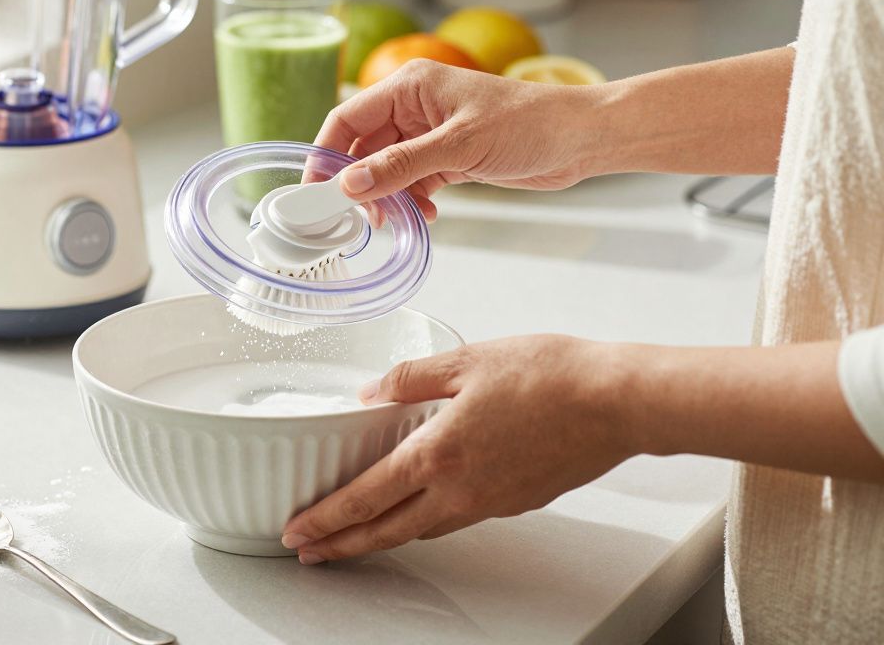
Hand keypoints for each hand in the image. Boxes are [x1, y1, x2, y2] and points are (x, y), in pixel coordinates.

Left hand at [280, 335, 632, 562]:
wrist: (617, 402)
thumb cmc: (551, 376)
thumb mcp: (467, 360)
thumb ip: (411, 377)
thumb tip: (370, 392)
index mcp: (438, 454)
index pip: (364, 498)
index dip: (325, 519)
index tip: (296, 532)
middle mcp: (460, 490)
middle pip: (386, 530)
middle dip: (342, 545)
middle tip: (309, 553)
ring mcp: (490, 502)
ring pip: (423, 528)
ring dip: (383, 536)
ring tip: (356, 537)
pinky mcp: (517, 500)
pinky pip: (459, 517)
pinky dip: (428, 520)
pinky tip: (423, 508)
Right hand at [310, 59, 602, 222]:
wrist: (581, 139)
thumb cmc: (529, 124)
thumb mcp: (458, 147)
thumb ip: (400, 167)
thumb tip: (350, 186)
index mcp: (410, 86)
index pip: (348, 119)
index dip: (327, 154)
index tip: (316, 191)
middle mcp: (415, 107)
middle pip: (364, 149)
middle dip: (362, 185)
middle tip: (365, 219)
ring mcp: (431, 134)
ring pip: (388, 171)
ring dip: (390, 198)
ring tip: (401, 220)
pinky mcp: (449, 157)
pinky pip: (413, 182)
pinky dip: (414, 201)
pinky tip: (428, 215)